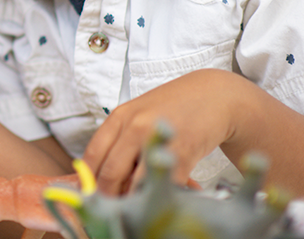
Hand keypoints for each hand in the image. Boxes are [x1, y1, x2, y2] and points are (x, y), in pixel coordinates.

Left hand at [79, 69, 250, 192]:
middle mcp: (135, 126)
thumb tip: (99, 176)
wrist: (215, 96)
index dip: (89, 181)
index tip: (91, 194)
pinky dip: (162, 194)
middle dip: (110, 196)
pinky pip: (164, 184)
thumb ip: (119, 140)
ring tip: (137, 205)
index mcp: (120, 117)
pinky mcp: (183, 152)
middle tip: (113, 207)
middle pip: (110, 174)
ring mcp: (159, 138)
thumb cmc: (173, 108)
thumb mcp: (139, 115)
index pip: (92, 156)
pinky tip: (163, 193)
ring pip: (135, 184)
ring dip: (135, 200)